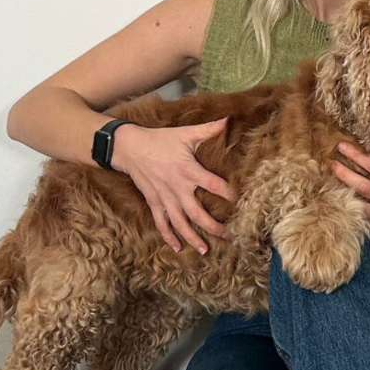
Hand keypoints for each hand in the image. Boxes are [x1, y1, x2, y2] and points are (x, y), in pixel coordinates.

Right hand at [112, 118, 235, 253]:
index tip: (239, 202)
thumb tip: (228, 119)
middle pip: (197, 213)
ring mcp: (164, 198)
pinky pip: (161, 223)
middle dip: (213, 226)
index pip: (212, 184)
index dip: (227, 193)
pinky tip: (177, 248)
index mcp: (188, 170)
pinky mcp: (154, 202)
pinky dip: (168, 237)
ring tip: (205, 250)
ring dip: (192, 238)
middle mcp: (177, 188)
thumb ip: (208, 129)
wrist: (130, 148)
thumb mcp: (185, 133)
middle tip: (228, 237)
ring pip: (179, 223)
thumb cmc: (160, 140)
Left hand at [331, 141, 369, 245]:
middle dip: (344, 174)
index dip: (356, 155)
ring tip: (330, 188)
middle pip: (363, 186)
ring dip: (345, 198)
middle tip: (331, 164)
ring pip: (362, 208)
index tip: (342, 146)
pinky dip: (356, 217)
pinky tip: (342, 209)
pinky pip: (368, 225)